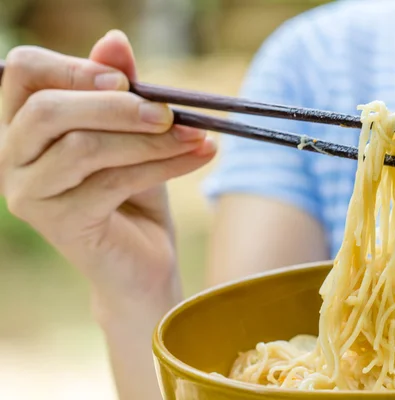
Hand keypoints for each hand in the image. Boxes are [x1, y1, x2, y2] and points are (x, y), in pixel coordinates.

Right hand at [0, 31, 216, 319]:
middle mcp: (11, 158)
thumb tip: (114, 40)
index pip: (24, 73)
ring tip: (197, 136)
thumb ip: (120, 91)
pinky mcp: (60, 223)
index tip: (127, 80)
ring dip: (151, 138)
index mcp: (22, 126)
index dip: (75, 68)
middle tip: (170, 112)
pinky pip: (114, 181)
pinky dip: (164, 164)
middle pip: (48, 109)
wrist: (144, 260)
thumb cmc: (135, 190)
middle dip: (118, 106)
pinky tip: (199, 156)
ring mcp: (29, 194)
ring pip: (84, 147)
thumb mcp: (131, 133)